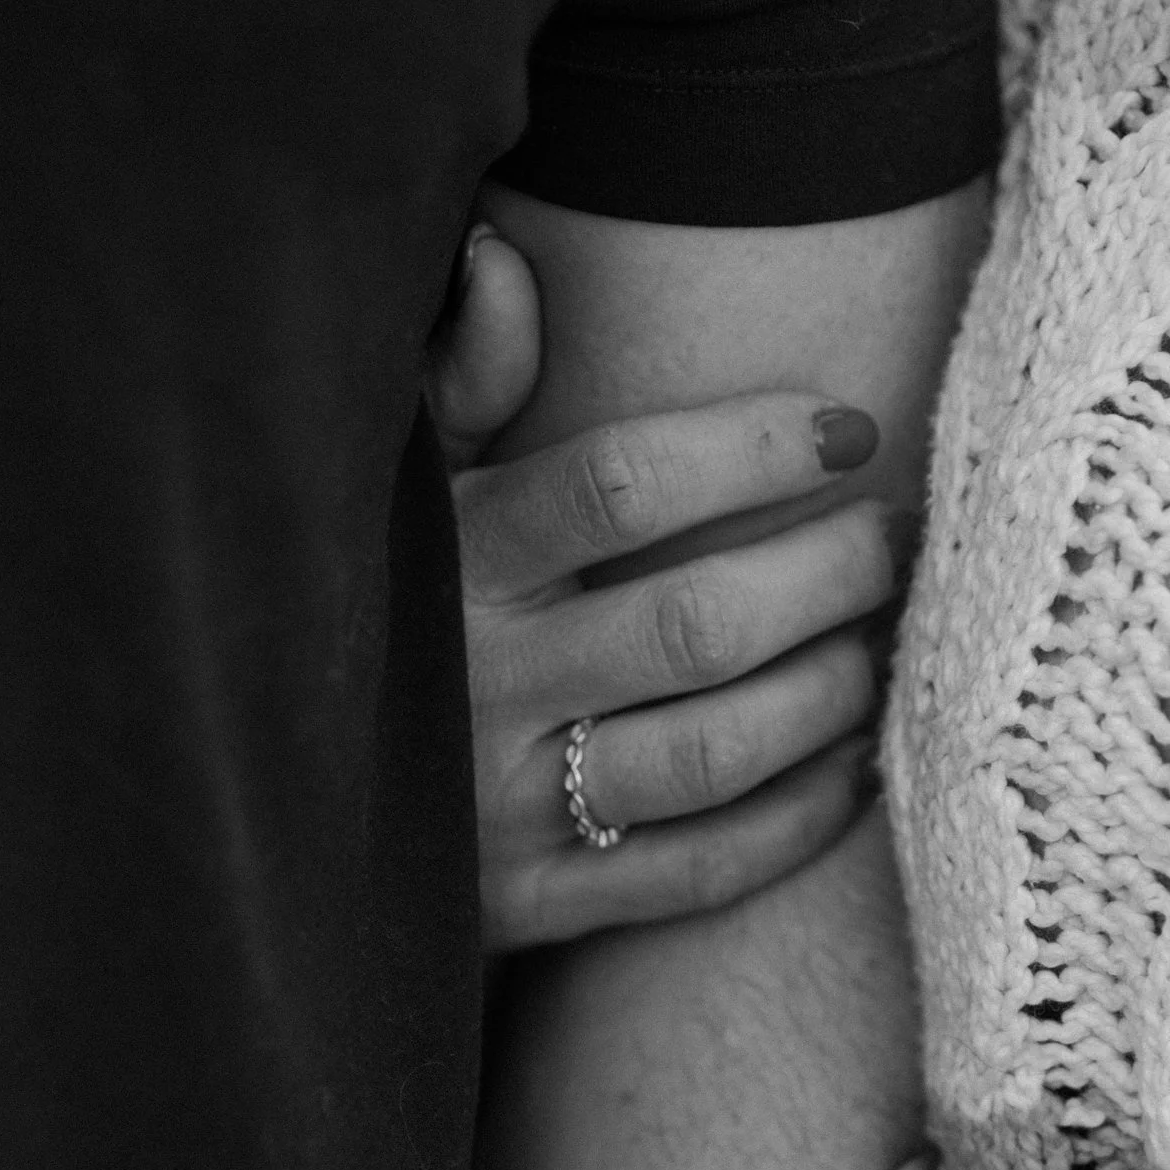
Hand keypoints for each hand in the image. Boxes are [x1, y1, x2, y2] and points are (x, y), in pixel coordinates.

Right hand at [426, 224, 901, 951]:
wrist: (278, 821)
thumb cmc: (375, 625)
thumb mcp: (393, 498)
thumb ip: (457, 388)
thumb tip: (500, 264)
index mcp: (451, 564)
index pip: (621, 485)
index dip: (753, 447)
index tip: (847, 428)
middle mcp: (480, 688)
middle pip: (696, 622)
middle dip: (826, 575)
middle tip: (891, 541)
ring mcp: (507, 810)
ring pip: (713, 752)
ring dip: (829, 694)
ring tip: (881, 645)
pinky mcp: (536, 906)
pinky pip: (701, 871)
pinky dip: (799, 818)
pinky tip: (854, 766)